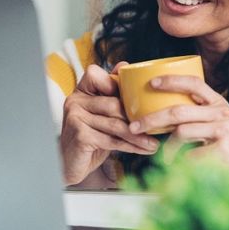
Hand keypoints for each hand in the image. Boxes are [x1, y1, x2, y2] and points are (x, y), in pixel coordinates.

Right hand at [60, 62, 159, 185]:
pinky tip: (143, 149)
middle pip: (113, 103)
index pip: (95, 74)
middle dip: (137, 118)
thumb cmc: (91, 136)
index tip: (132, 95)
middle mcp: (75, 101)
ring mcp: (75, 118)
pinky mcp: (80, 136)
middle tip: (157, 125)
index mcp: (81, 91)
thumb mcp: (101, 113)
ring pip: (115, 124)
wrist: (71, 164)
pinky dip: (130, 146)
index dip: (113, 82)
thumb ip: (112, 94)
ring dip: (138, 135)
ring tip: (154, 142)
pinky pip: (111, 140)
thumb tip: (124, 65)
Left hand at [128, 75, 228, 164]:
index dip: (171, 80)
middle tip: (135, 126)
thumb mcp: (221, 121)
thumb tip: (164, 115)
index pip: (194, 82)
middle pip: (178, 111)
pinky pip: (189, 154)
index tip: (151, 83)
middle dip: (151, 119)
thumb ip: (201, 114)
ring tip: (159, 154)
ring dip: (165, 146)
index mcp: (219, 102)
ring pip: (181, 132)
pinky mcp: (221, 149)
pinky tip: (177, 166)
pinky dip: (179, 160)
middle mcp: (220, 112)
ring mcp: (221, 129)